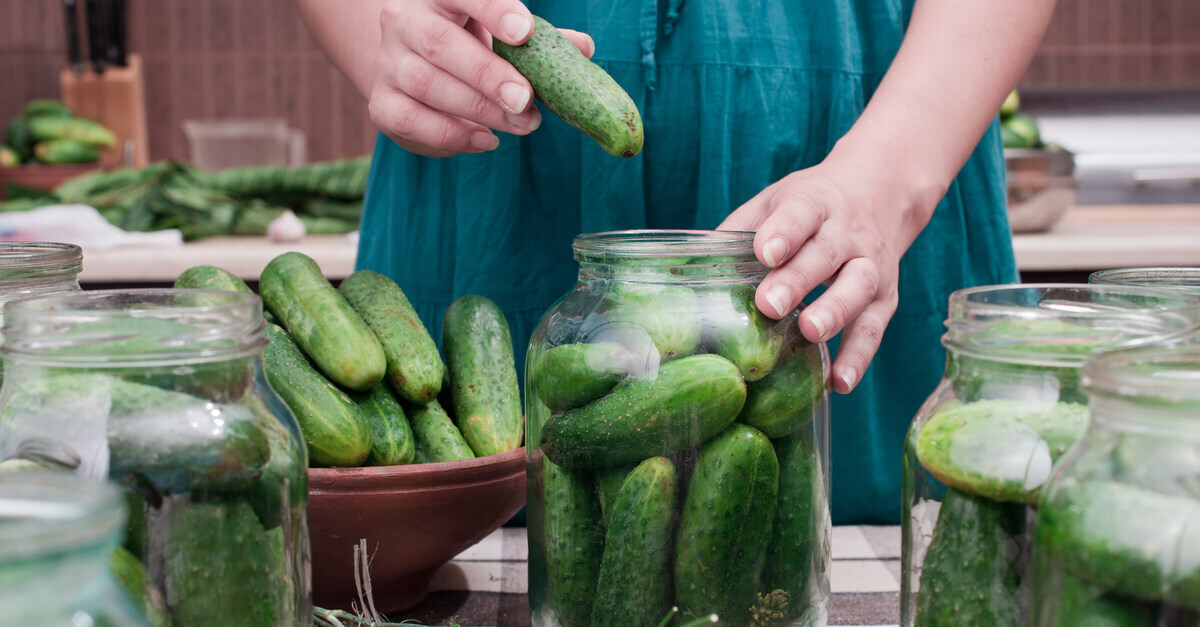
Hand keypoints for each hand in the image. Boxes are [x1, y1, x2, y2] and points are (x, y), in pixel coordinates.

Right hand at [370, 0, 593, 156]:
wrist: (411, 66)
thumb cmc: (469, 44)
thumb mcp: (503, 34)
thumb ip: (539, 40)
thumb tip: (583, 48)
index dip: (493, 9)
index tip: (525, 32)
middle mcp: (405, 20)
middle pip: (439, 43)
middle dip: (487, 75)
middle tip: (525, 100)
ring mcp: (388, 62)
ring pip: (426, 84)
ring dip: (479, 110)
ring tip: (522, 125)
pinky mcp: (382, 102)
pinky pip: (411, 120)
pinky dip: (452, 134)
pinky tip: (487, 140)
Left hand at [718, 149, 939, 394]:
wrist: (881, 193)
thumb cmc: (810, 208)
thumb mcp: (774, 202)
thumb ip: (735, 231)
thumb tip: (682, 269)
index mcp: (815, 204)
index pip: (800, 213)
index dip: (783, 232)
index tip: (764, 251)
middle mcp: (847, 233)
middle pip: (826, 254)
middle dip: (799, 279)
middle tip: (770, 304)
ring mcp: (871, 266)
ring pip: (857, 288)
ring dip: (835, 312)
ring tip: (810, 333)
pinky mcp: (886, 299)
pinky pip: (874, 329)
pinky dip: (859, 358)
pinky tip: (839, 383)